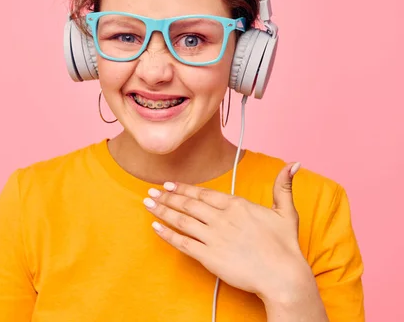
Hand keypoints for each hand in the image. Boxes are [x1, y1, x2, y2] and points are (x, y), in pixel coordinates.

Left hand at [143, 162, 313, 301]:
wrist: (283, 276)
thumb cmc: (286, 246)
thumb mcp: (286, 212)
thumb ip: (283, 186)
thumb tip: (292, 163)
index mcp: (237, 205)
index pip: (204, 194)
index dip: (184, 188)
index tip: (169, 184)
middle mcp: (222, 218)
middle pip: (188, 204)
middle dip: (167, 196)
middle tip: (151, 191)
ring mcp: (213, 237)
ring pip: (182, 220)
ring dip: (163, 210)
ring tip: (148, 203)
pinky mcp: (208, 257)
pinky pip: (182, 243)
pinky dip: (167, 234)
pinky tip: (155, 227)